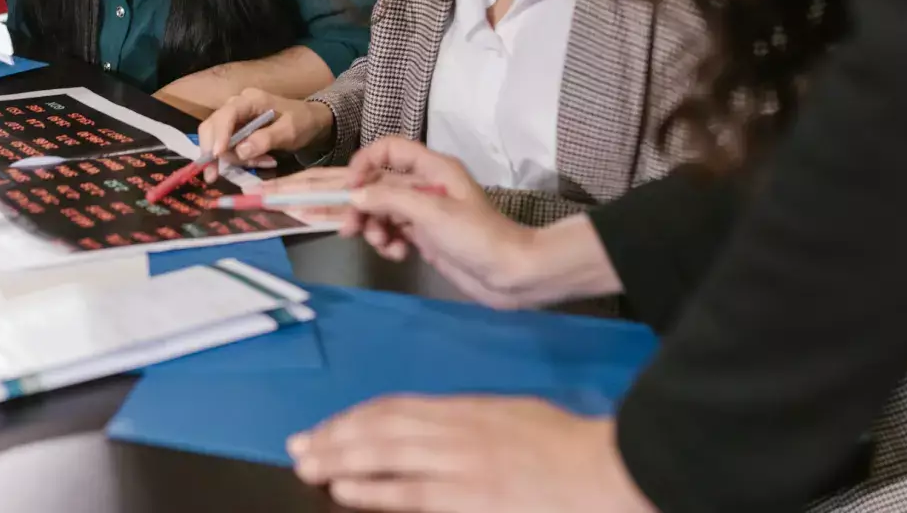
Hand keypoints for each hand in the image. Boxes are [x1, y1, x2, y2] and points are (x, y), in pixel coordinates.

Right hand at [197, 88, 333, 179]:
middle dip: (214, 152)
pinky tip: (258, 162)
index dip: (219, 134)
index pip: (226, 114)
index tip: (217, 156)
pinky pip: (227, 147)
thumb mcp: (289, 131)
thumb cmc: (302, 122)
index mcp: (250, 100)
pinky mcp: (236, 130)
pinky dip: (237, 159)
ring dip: (232, 158)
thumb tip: (240, 150)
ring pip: (217, 140)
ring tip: (261, 163)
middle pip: (212, 126)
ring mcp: (235, 118)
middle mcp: (237, 106)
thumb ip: (266, 139)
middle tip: (215, 175)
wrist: (312, 121)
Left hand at [288, 397, 652, 512]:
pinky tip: (345, 489)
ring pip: (384, 454)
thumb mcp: (514, 419)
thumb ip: (470, 425)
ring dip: (339, 460)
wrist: (608, 470)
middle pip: (380, 428)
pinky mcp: (470, 498)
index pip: (395, 408)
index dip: (354, 418)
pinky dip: (372, 488)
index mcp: (467, 409)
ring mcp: (461, 465)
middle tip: (298, 445)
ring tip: (308, 465)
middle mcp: (456, 431)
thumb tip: (431, 434)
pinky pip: (410, 492)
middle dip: (334, 436)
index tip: (326, 426)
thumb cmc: (570, 448)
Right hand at [303, 137, 536, 307]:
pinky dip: (387, 242)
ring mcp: (425, 212)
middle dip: (362, 204)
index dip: (365, 163)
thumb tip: (355, 196)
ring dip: (374, 227)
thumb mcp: (430, 214)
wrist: (511, 274)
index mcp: (432, 168)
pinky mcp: (424, 236)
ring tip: (381, 245)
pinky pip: (392, 231)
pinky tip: (397, 254)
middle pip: (379, 184)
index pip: (388, 149)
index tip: (351, 189)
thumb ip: (389, 200)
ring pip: (382, 210)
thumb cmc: (476, 237)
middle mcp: (426, 185)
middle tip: (349, 229)